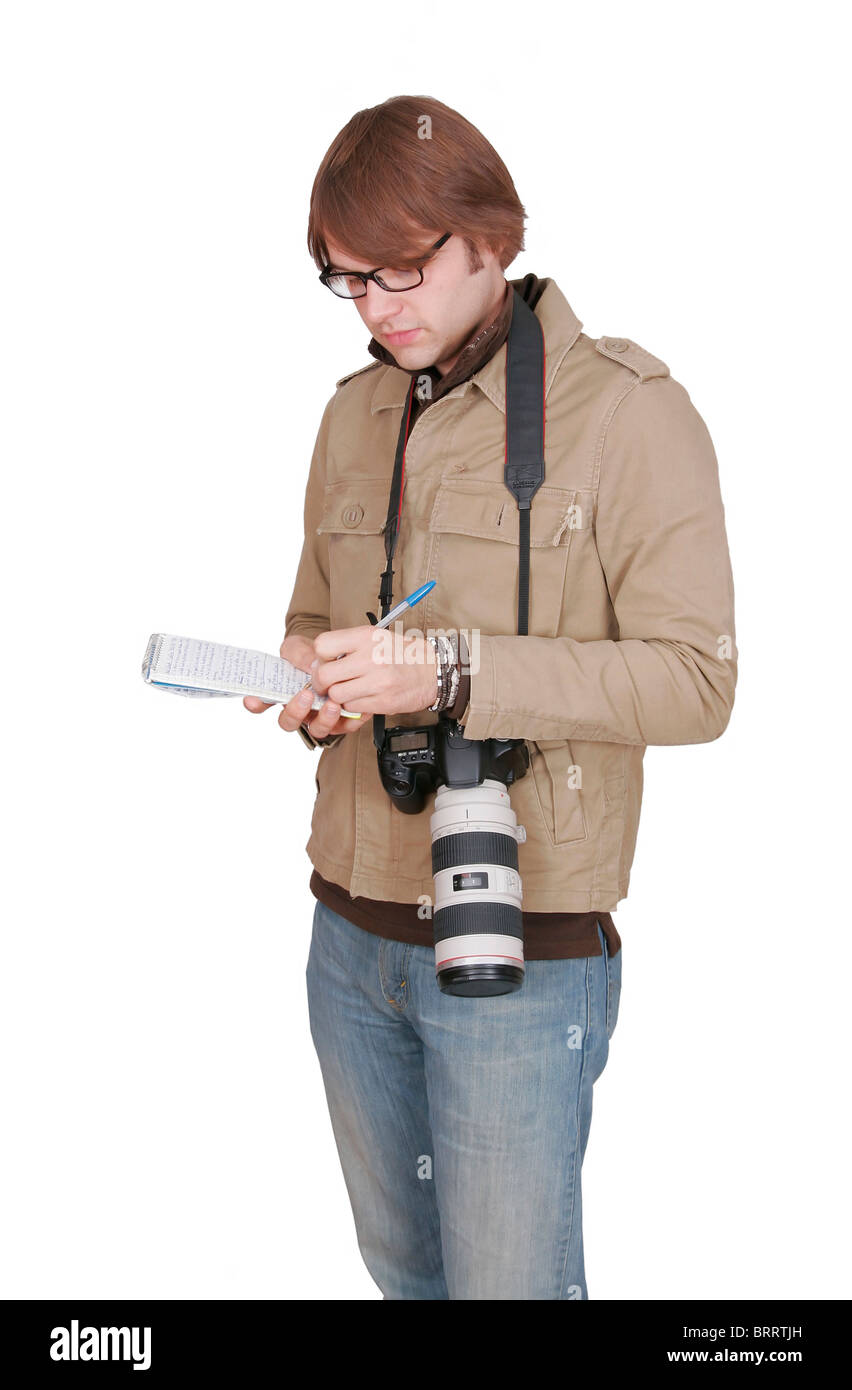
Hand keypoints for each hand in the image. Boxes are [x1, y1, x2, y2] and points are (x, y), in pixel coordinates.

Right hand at [242, 633, 363, 738]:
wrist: (337, 654)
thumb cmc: (311, 653)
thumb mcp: (300, 646)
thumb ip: (299, 654)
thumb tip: (310, 666)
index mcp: (282, 693)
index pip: (262, 702)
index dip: (256, 703)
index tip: (253, 698)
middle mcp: (298, 709)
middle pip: (289, 722)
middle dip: (295, 712)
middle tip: (305, 695)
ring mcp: (318, 716)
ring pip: (316, 729)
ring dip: (323, 719)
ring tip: (332, 704)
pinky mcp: (341, 720)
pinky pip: (344, 727)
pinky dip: (348, 719)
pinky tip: (353, 706)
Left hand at [310, 625, 436, 715]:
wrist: (432, 671)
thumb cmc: (401, 654)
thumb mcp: (375, 636)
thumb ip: (348, 644)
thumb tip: (320, 659)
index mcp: (366, 636)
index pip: (322, 645)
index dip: (320, 657)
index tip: (326, 661)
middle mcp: (370, 657)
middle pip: (324, 675)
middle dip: (321, 682)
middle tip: (327, 683)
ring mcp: (377, 681)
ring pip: (336, 695)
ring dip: (338, 696)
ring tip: (349, 690)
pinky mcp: (382, 701)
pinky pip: (352, 708)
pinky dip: (353, 705)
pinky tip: (362, 697)